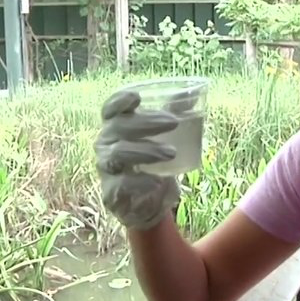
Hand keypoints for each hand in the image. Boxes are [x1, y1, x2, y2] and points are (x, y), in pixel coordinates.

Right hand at [94, 89, 182, 230]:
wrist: (148, 204)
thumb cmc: (153, 163)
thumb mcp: (164, 139)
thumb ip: (173, 117)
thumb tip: (194, 97)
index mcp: (115, 128)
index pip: (110, 110)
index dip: (119, 101)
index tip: (137, 97)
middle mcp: (105, 145)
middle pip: (117, 127)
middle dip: (145, 122)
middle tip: (173, 122)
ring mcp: (106, 169)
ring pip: (118, 153)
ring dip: (146, 150)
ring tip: (172, 152)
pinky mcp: (111, 192)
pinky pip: (121, 184)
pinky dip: (140, 181)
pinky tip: (158, 181)